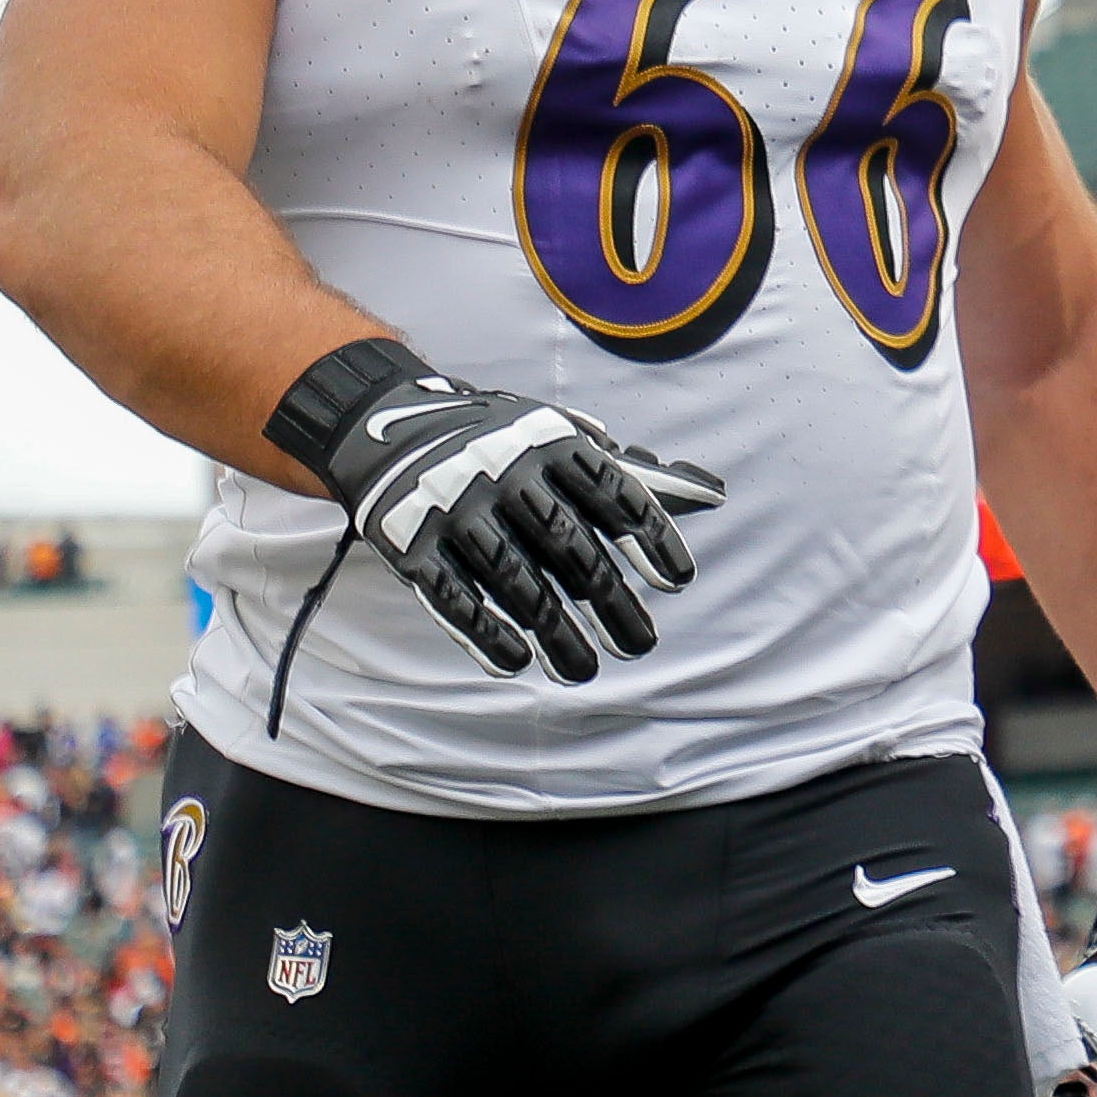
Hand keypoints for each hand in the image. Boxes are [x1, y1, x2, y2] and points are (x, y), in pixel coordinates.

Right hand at [263, 337, 722, 682]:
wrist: (386, 425)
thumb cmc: (499, 440)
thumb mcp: (558, 438)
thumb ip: (623, 472)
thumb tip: (710, 496)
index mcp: (551, 442)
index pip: (615, 495)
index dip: (652, 540)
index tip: (679, 585)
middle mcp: (508, 473)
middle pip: (573, 550)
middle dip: (612, 604)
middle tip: (641, 646)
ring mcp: (457, 508)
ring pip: (518, 583)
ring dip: (555, 634)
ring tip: (585, 671)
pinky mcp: (411, 542)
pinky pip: (454, 596)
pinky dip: (485, 632)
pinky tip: (516, 661)